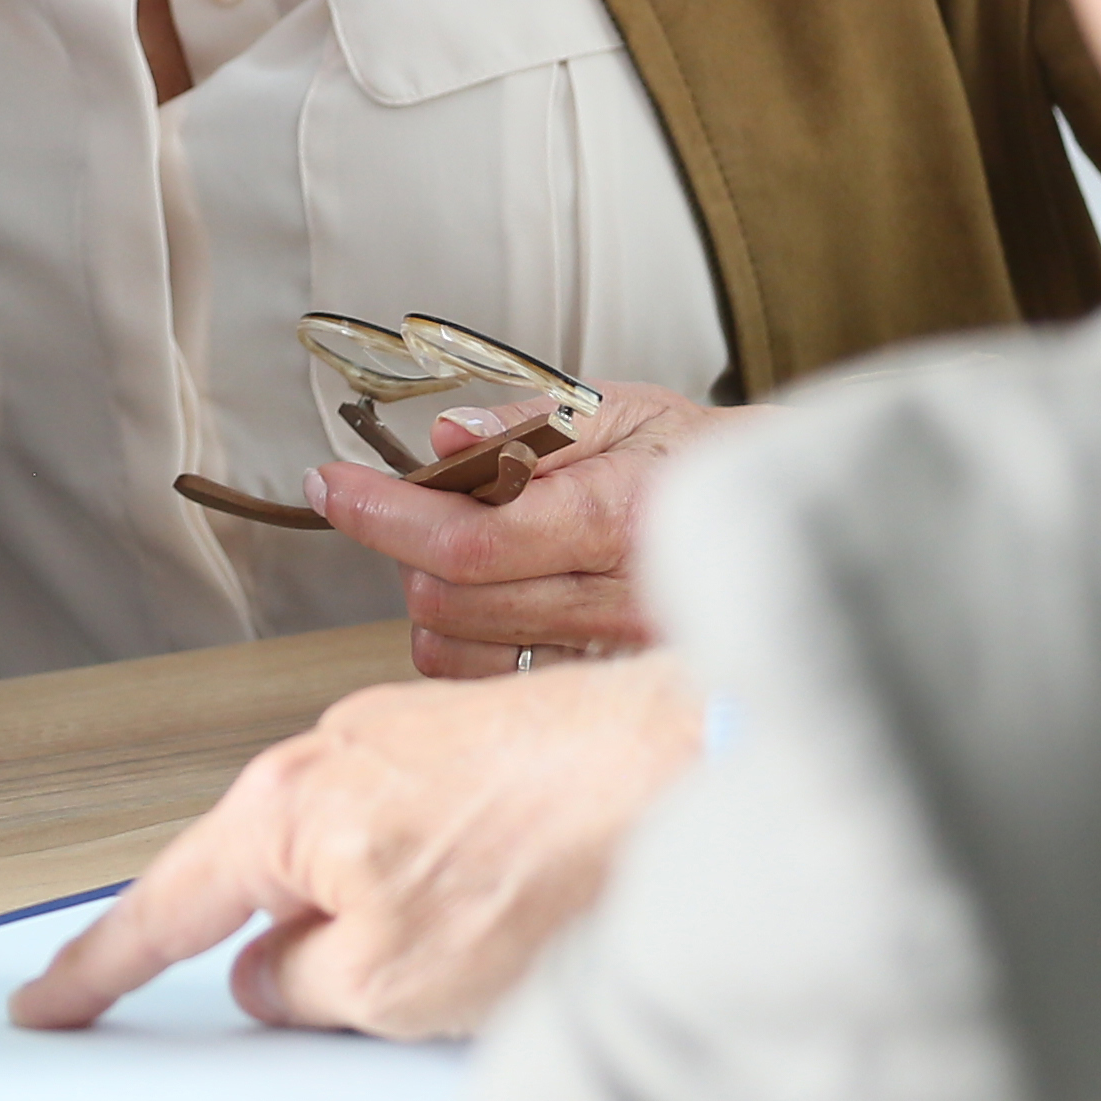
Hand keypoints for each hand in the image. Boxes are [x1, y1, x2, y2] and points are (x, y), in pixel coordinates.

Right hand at [7, 654, 704, 1040]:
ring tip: (481, 954)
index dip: (100, 970)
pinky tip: (513, 910)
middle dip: (289, 948)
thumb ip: (302, 987)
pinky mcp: (467, 741)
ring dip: (389, 921)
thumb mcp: (391, 986)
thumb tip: (274, 976)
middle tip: (333, 1000)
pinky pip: (417, 835)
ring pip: (352, 860)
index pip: (164, 910)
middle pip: (263, 879)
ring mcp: (400, 736)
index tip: (51, 999)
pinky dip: (445, 888)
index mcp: (282, 812)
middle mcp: (326, 753)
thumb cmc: (548, 859)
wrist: (682, 766)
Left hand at [319, 387, 730, 674]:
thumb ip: (527, 422)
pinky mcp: (594, 693)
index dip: (385, 514)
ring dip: (428, 595)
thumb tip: (444, 438)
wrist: (769, 527)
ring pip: (458, 650)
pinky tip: (484, 597)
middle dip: (404, 544)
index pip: (472, 539)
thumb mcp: (617, 408)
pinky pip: (485, 684)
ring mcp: (606, 660)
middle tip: (417, 501)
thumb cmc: (685, 460)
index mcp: (616, 521)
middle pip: (453, 598)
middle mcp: (614, 604)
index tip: (331, 485)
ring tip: (461, 547)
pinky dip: (458, 640)